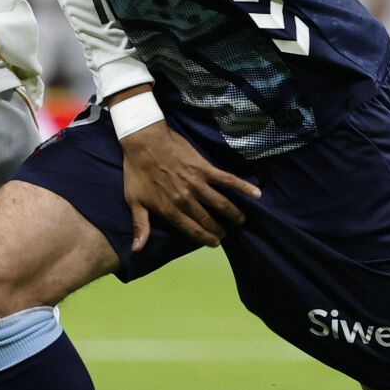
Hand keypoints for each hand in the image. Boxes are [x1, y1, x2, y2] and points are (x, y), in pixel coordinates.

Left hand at [118, 115, 261, 249]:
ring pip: (220, 203)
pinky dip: (243, 187)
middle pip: (208, 219)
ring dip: (233, 213)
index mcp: (169, 209)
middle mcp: (186, 199)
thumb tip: (137, 249)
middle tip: (226, 233)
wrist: (143, 141)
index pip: (191, 230)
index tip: (214, 243)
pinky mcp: (205, 168)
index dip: (205, 238)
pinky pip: (227, 180)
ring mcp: (197, 183)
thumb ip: (140, 225)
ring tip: (240, 220)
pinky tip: (256, 194)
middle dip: (219, 229)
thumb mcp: (133, 200)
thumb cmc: (137, 171)